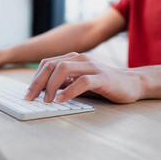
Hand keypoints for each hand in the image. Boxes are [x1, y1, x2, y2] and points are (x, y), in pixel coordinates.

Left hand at [25, 53, 142, 103]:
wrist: (132, 83)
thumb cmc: (102, 83)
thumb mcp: (78, 81)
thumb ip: (63, 82)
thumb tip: (42, 91)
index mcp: (72, 59)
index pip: (46, 64)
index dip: (35, 79)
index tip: (28, 94)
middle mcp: (80, 59)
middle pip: (51, 65)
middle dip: (37, 83)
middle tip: (31, 98)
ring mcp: (91, 66)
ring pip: (63, 69)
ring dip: (51, 86)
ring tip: (46, 100)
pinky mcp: (102, 78)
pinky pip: (82, 82)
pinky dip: (69, 91)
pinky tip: (62, 100)